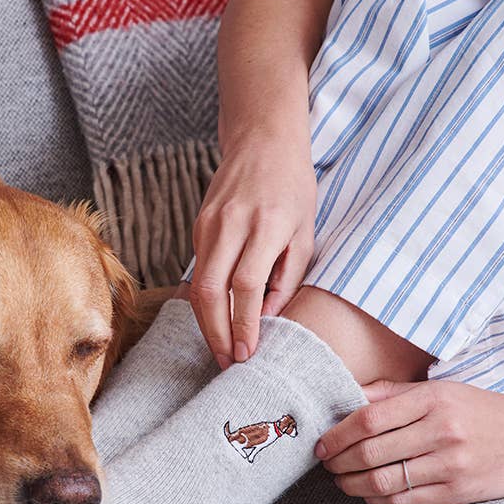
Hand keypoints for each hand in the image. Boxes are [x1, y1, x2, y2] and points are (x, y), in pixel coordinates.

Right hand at [189, 135, 315, 368]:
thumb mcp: (305, 233)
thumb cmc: (293, 188)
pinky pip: (199, 271)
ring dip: (207, 323)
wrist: (262, 141)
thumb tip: (268, 319)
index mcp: (266, 225)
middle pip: (211, 292)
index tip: (247, 353)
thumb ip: (287, 278)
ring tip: (221, 349)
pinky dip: (206, 301)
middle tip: (227, 362)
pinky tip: (217, 320)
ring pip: (198, 285)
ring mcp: (209, 224)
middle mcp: (231, 224)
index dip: (244, 325)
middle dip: (216, 334)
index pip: (246, 286)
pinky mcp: (198, 226)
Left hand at [315, 379, 503, 503]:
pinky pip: (404, 501)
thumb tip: (346, 395)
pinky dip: (376, 500)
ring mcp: (450, 464)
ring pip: (383, 481)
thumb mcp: (440, 390)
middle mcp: (441, 431)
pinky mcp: (457, 492)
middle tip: (325, 465)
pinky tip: (366, 493)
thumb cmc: (479, 410)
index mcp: (432, 400)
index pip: (368, 419)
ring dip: (351, 484)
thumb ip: (392, 393)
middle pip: (371, 452)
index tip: (321, 444)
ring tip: (340, 480)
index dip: (337, 435)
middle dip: (338, 462)